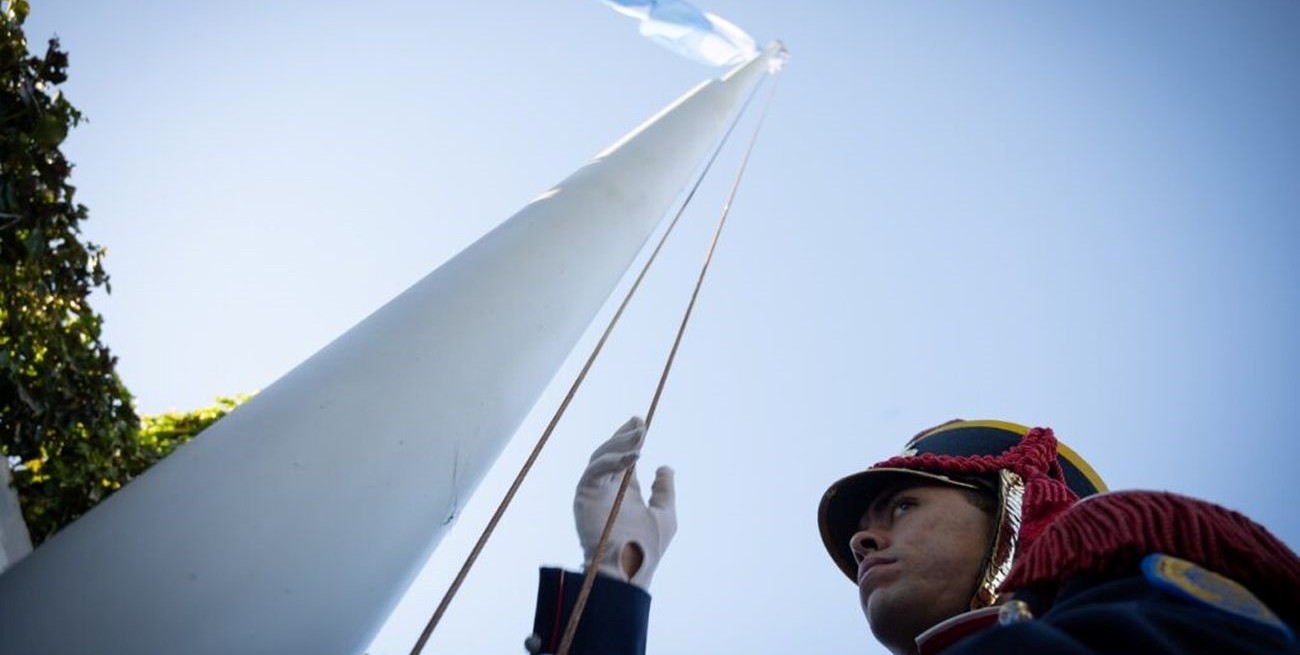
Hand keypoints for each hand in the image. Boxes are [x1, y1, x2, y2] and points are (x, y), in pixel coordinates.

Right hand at [574, 416, 676, 588]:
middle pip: (610, 454)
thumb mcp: (665, 515)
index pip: (624, 461)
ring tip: (640, 435)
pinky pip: (595, 469)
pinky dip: (612, 460)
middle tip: (639, 422)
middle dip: (623, 436)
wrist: (629, 568)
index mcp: (626, 494)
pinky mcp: (585, 494)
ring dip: (619, 443)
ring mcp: (595, 491)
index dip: (631, 441)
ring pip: (600, 457)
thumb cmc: (648, 548)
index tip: (641, 423)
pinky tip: (633, 458)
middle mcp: (608, 490)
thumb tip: (665, 467)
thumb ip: (664, 491)